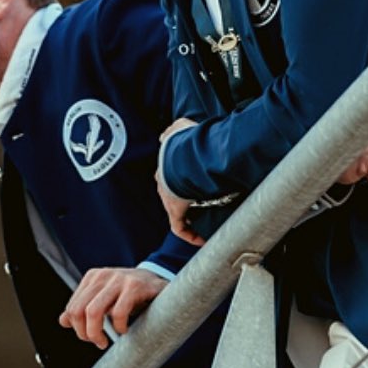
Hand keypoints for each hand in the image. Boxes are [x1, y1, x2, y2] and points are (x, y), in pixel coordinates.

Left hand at [59, 267, 168, 347]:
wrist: (159, 283)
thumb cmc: (130, 294)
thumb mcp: (105, 299)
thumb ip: (84, 308)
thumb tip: (63, 321)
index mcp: (93, 277)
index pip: (72, 308)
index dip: (78, 329)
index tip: (90, 338)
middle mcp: (103, 275)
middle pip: (79, 310)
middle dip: (85, 333)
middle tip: (98, 342)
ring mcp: (119, 279)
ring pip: (93, 312)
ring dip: (96, 333)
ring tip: (106, 341)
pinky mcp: (135, 286)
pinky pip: (118, 312)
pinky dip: (118, 327)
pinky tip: (124, 330)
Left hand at [156, 118, 205, 245]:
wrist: (183, 156)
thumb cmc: (184, 141)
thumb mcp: (179, 127)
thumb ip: (175, 128)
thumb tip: (170, 131)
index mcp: (165, 164)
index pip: (169, 175)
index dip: (180, 179)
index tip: (193, 183)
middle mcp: (163, 183)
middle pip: (173, 194)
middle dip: (186, 198)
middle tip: (203, 201)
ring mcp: (167, 198)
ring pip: (177, 210)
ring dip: (189, 215)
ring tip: (204, 220)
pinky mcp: (174, 211)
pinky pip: (180, 227)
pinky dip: (189, 234)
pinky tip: (201, 239)